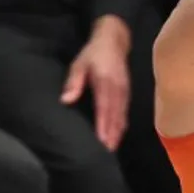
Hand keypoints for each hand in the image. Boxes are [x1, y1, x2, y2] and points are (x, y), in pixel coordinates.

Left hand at [61, 16, 130, 150]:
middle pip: (115, 114)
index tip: (101, 140)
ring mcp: (124, 90)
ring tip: (112, 147)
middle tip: (106, 152)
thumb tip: (66, 100)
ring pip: (122, 114)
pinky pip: (125, 111)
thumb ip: (73, 82)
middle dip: (112, 134)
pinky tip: (118, 133)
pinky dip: (122, 124)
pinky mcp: (127, 91)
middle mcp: (118, 88)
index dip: (103, 125)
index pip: (104, 107)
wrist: (113, 41)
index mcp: (105, 81)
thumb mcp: (78, 64)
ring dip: (118, 131)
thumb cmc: (92, 54)